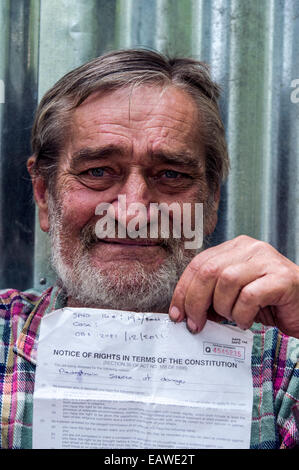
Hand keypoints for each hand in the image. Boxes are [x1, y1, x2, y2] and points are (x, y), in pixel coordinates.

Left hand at [169, 235, 298, 337]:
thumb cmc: (268, 302)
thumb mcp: (233, 295)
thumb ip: (211, 294)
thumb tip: (183, 311)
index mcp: (235, 247)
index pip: (198, 263)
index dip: (183, 290)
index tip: (176, 313)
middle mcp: (250, 248)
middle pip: (208, 271)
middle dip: (196, 302)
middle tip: (196, 324)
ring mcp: (267, 260)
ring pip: (227, 281)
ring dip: (223, 308)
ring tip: (232, 318)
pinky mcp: (282, 278)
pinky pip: (250, 296)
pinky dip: (243, 314)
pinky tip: (247, 321)